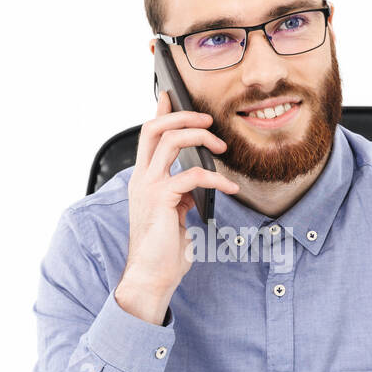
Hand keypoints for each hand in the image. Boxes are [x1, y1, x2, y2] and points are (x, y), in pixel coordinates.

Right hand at [116, 90, 239, 323]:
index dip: (159, 112)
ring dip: (200, 137)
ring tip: (222, 148)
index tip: (169, 95)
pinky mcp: (161, 198)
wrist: (151, 276)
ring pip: (171, 140)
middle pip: (155, 128)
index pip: (147, 136)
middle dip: (183, 116)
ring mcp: (148, 186)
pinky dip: (216, 177)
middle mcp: (141, 178)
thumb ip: (180, 194)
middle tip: (208, 121)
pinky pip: (192, 174)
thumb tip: (195, 180)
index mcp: (143, 180)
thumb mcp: (175, 215)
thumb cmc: (164, 251)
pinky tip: (229, 188)